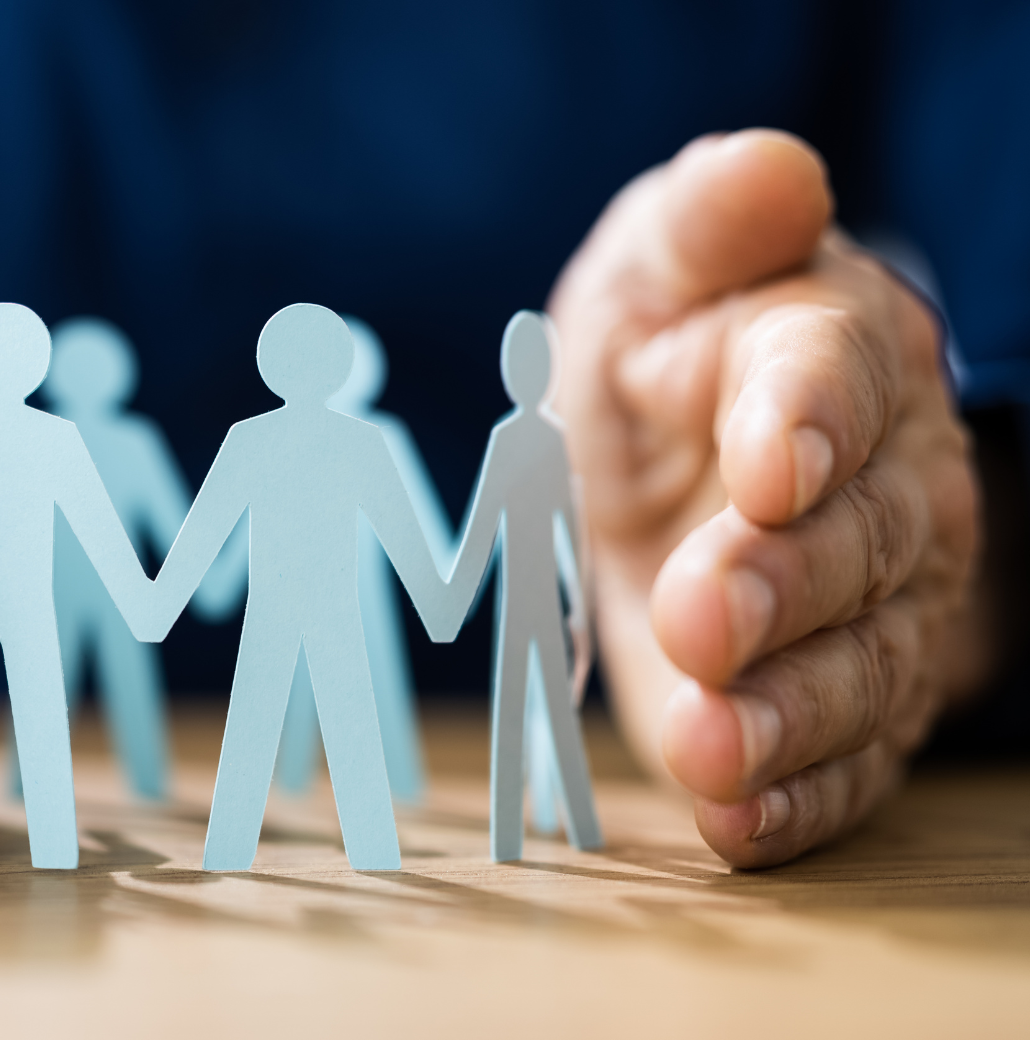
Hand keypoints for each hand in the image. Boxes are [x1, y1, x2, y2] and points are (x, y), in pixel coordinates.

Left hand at [551, 131, 981, 866]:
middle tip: (702, 616)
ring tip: (712, 751)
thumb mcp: (659, 267)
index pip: (835, 374)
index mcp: (828, 353)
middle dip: (779, 583)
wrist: (683, 454)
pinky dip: (791, 800)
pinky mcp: (834, 703)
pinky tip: (737, 824)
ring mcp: (872, 607)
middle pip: (854, 540)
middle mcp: (878, 486)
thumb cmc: (669, 347)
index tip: (768, 459)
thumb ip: (707, 224)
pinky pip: (836, 761)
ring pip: (856, 667)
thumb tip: (764, 169)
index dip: (806, 416)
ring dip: (785, 716)